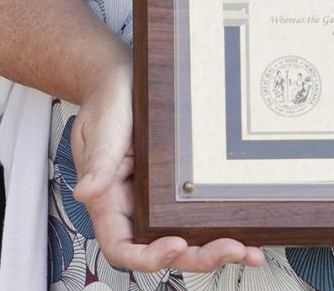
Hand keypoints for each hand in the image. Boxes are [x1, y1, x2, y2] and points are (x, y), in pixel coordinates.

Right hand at [70, 57, 263, 275]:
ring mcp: (157, 199)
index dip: (148, 256)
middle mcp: (134, 206)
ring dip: (215, 249)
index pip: (123, 247)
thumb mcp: (102, 129)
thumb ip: (97, 163)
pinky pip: (196, 213)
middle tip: (230, 249)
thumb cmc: (107, 101)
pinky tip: (247, 233)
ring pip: (185, 238)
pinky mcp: (177, 187)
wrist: (123, 76)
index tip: (176, 244)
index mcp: (109, 201)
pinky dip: (220, 226)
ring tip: (249, 251)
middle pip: (163, 249)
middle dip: (198, 256)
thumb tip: (85, 193)